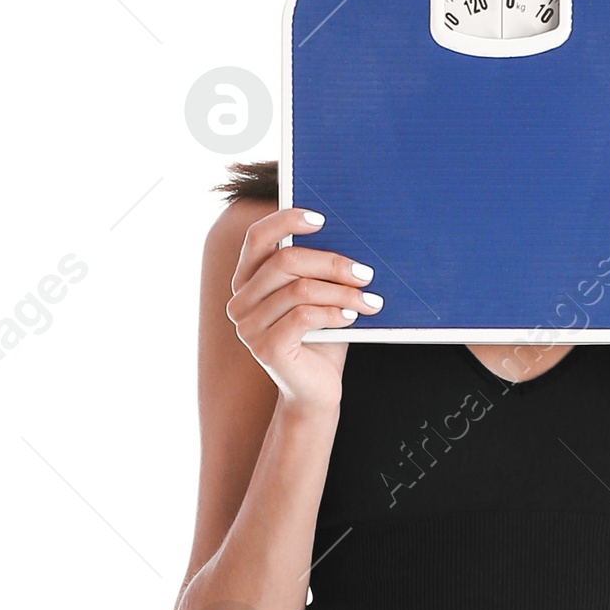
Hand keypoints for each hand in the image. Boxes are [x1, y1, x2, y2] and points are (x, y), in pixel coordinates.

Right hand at [225, 206, 382, 406]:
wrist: (317, 391)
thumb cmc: (321, 339)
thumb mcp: (318, 296)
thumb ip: (317, 268)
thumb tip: (344, 232)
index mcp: (246, 281)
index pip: (257, 238)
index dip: (286, 221)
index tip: (322, 218)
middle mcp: (240, 302)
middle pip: (285, 262)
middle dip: (331, 263)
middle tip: (365, 272)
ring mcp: (248, 327)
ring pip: (300, 290)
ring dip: (341, 291)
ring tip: (369, 299)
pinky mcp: (265, 348)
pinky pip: (304, 316)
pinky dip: (333, 313)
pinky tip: (352, 316)